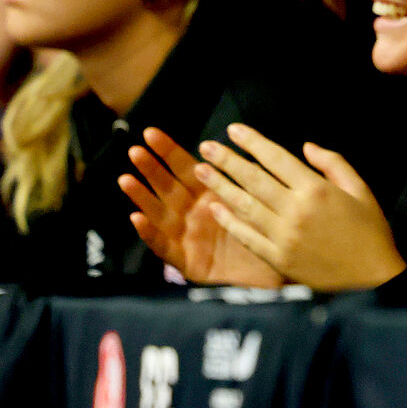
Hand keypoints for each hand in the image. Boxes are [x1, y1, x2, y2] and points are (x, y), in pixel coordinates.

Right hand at [121, 127, 283, 286]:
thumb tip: (238, 147)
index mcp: (211, 197)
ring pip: (159, 214)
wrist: (280, 275)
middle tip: (135, 150)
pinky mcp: (188, 263)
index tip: (152, 132)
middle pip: (167, 188)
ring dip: (142, 197)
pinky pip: (165, 247)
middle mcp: (195, 215)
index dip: (168, 152)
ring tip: (126, 179)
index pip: (185, 169)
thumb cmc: (271, 236)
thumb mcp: (259, 204)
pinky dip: (150, 234)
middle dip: (151, 169)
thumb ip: (245, 180)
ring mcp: (189, 238)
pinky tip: (137, 219)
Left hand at [193, 123, 406, 291]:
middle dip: (227, 160)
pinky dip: (230, 222)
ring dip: (220, 186)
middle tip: (206, 147)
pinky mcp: (278, 259)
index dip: (252, 142)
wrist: (374, 277)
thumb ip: (333, 163)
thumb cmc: (370, 231)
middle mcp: (295, 211)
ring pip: (245, 206)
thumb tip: (306, 147)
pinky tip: (216, 208)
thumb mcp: (361, 189)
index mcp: (316, 190)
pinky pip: (247, 237)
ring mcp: (284, 236)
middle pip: (253, 179)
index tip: (233, 130)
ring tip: (201, 171)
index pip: (276, 158)